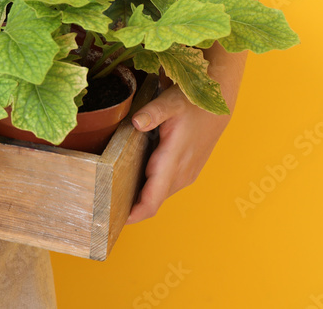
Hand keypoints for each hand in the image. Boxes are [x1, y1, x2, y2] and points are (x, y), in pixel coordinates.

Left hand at [125, 80, 230, 223]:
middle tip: (104, 208)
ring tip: (115, 197)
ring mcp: (186, 175)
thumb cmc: (192, 104)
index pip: (153, 199)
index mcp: (173, 161)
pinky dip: (150, 191)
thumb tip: (135, 122)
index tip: (115, 219)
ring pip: (159, 196)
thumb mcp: (170, 103)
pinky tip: (134, 183)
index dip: (135, 213)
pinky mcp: (188, 173)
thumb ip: (152, 113)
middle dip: (131, 208)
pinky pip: (166, 188)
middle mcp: (181, 174)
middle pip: (153, 202)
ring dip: (141, 200)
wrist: (218, 106)